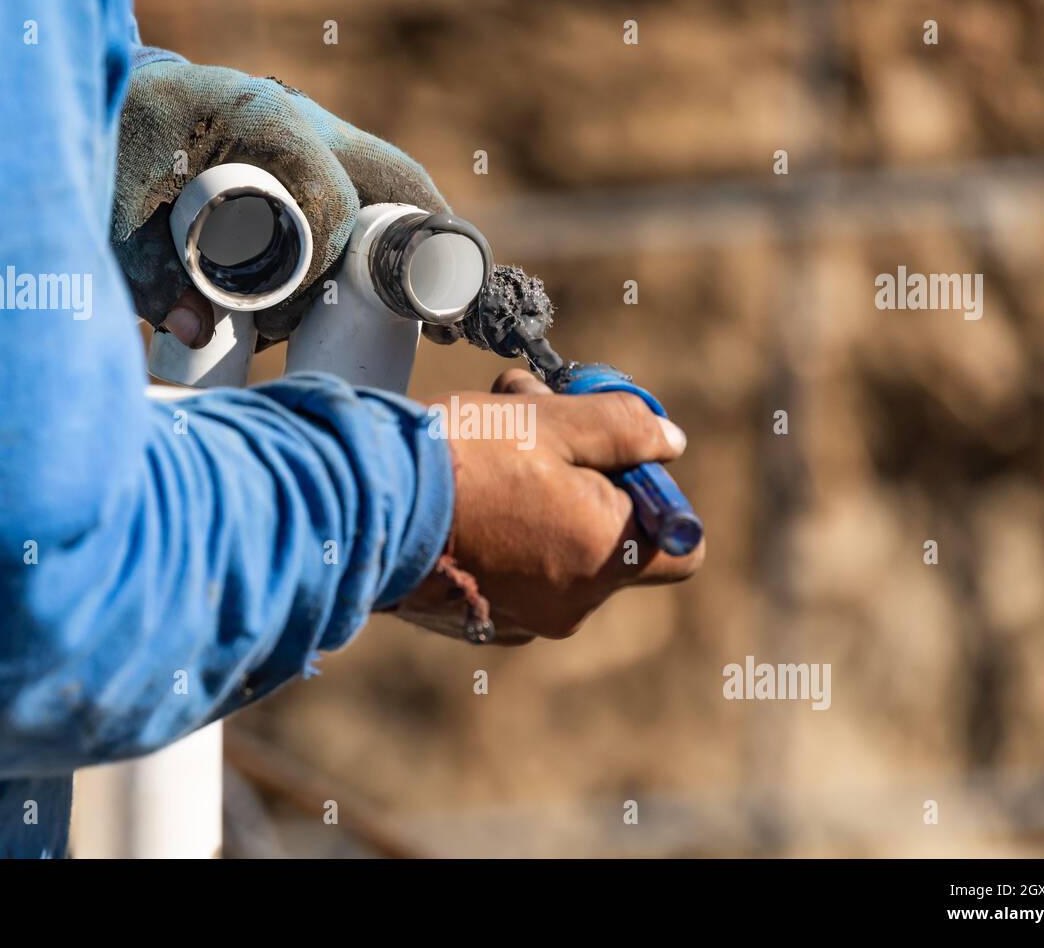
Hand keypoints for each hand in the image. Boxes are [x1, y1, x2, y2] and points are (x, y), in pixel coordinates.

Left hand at [112, 61, 446, 347]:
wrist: (108, 101)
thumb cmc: (110, 151)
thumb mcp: (116, 218)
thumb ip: (150, 278)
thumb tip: (197, 332)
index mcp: (266, 123)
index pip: (334, 206)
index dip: (319, 277)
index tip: (279, 327)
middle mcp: (304, 119)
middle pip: (395, 182)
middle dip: (417, 252)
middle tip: (434, 323)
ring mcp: (314, 131)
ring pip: (392, 184)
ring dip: (402, 247)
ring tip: (421, 317)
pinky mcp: (312, 151)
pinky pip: (370, 187)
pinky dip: (386, 232)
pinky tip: (394, 286)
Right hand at [397, 370, 703, 643]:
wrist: (361, 506)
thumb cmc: (463, 459)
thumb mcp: (552, 420)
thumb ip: (624, 429)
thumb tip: (670, 443)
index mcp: (606, 554)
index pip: (682, 549)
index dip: (661, 501)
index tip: (617, 461)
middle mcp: (573, 602)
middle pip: (612, 541)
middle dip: (586, 481)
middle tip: (541, 425)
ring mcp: (523, 619)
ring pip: (558, 552)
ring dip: (540, 500)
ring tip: (489, 443)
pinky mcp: (477, 622)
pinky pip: (515, 575)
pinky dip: (504, 537)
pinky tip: (463, 493)